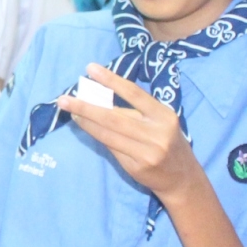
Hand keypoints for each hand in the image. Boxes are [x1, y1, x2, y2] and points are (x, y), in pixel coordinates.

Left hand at [57, 64, 201, 202]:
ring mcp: (146, 152)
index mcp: (164, 115)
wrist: (182, 178)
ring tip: (70, 111)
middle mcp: (156, 133)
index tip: (91, 68)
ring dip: (86, 122)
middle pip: (114, 117)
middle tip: (64, 99)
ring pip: (108, 134)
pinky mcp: (136, 167)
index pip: (134, 93)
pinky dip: (96, 135)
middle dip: (86, 107)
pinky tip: (84, 127)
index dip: (111, 80)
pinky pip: (110, 147)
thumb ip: (137, 111)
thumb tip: (101, 97)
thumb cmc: (168, 142)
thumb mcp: (161, 122)